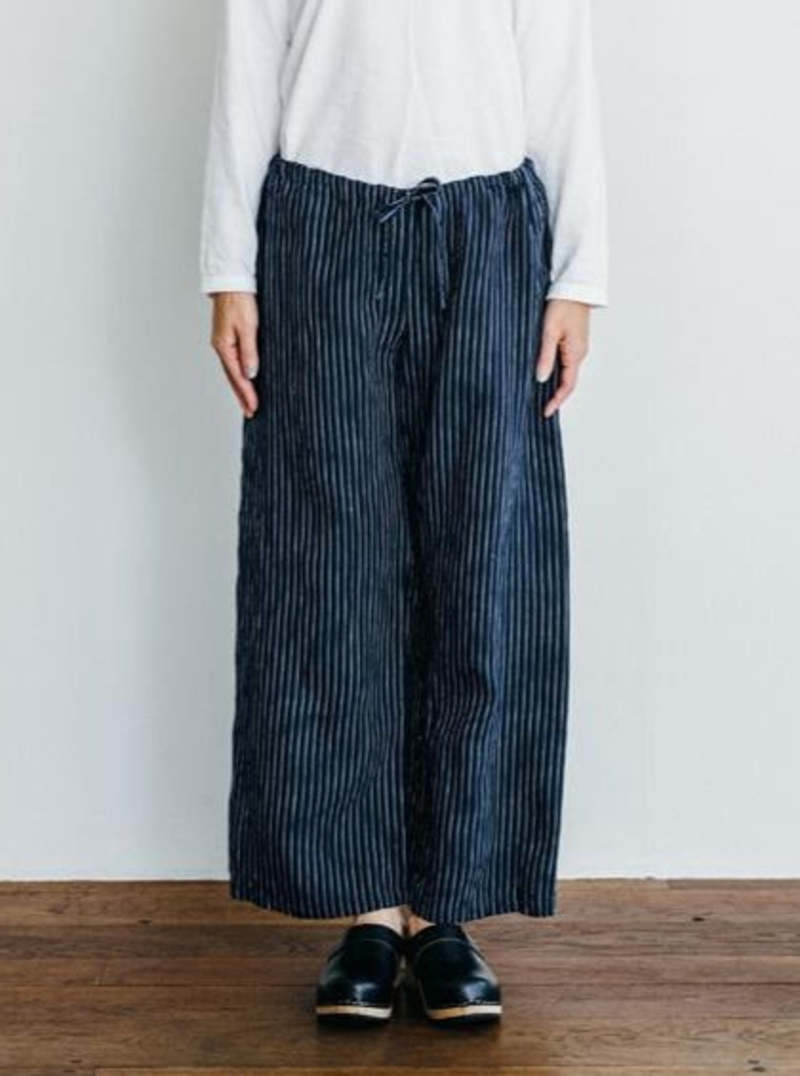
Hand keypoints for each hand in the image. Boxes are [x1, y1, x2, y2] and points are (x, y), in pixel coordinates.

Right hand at [210, 292, 259, 418]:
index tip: (254, 408)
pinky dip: (240, 374)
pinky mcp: (229, 337)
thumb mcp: (248, 327)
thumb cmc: (240, 300)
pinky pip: (234, 361)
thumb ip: (249, 351)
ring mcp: (224, 342)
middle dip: (242, 396)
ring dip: (241, 387)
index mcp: (224, 346)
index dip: (246, 394)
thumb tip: (251, 374)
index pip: (237, 377)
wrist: (231, 281)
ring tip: (248, 402)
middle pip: (233, 377)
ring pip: (233, 371)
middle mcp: (221, 347)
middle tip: (250, 412)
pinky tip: (245, 379)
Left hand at [535, 299, 590, 418]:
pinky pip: (564, 362)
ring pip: (565, 372)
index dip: (556, 401)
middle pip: (567, 382)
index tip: (545, 413)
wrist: (575, 285)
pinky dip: (555, 372)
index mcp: (575, 354)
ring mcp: (576, 347)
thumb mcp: (549, 331)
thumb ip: (545, 356)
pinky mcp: (572, 340)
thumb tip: (540, 379)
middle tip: (539, 407)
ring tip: (538, 395)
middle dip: (554, 396)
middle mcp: (579, 353)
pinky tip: (544, 374)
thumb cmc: (562, 304)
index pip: (567, 386)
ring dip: (554, 385)